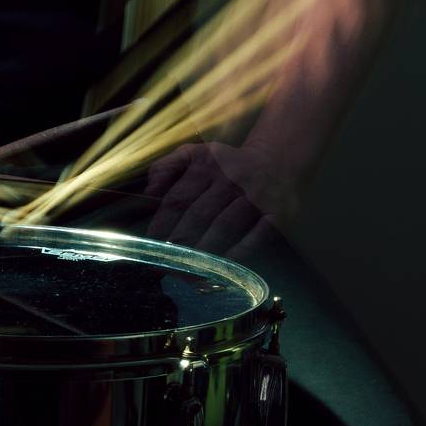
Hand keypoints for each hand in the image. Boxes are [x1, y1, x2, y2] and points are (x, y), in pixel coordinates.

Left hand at [144, 141, 296, 259]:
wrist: (276, 159)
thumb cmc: (227, 163)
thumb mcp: (195, 153)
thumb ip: (167, 167)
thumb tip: (148, 192)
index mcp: (205, 164)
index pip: (178, 198)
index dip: (162, 224)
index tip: (151, 245)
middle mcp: (230, 178)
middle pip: (198, 215)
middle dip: (179, 243)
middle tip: (166, 265)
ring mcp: (254, 196)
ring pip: (224, 227)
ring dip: (205, 252)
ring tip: (188, 272)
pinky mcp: (277, 214)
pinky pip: (255, 238)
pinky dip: (238, 254)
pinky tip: (222, 268)